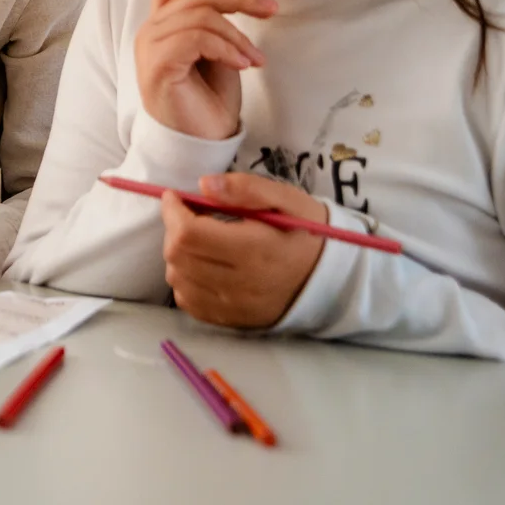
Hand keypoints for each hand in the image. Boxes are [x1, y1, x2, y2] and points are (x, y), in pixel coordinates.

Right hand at [134, 0, 276, 138]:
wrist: (199, 143)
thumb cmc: (210, 101)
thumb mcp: (220, 54)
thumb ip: (218, 24)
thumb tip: (242, 0)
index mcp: (167, 23)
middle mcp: (152, 29)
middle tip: (271, 10)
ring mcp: (150, 46)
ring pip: (199, 16)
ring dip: (237, 36)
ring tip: (254, 60)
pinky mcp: (157, 65)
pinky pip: (196, 39)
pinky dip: (226, 48)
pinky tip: (243, 66)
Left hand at [160, 172, 326, 328]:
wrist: (332, 277)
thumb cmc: (306, 232)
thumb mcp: (286, 199)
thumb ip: (245, 188)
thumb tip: (203, 184)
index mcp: (254, 249)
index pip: (189, 233)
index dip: (173, 211)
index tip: (175, 197)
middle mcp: (240, 283)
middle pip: (178, 257)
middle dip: (173, 229)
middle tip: (187, 215)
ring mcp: (234, 306)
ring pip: (178, 280)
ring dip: (177, 255)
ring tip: (196, 239)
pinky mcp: (232, 320)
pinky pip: (189, 303)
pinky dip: (185, 281)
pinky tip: (200, 266)